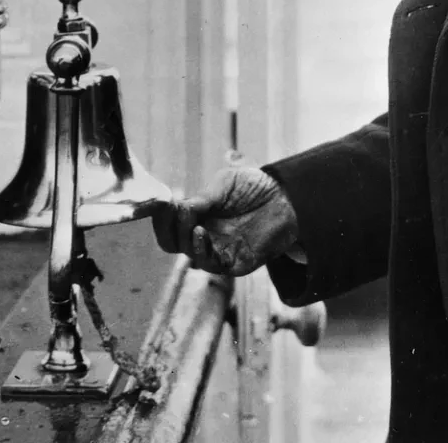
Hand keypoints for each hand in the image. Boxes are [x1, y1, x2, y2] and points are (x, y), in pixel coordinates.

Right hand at [151, 167, 299, 275]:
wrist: (287, 197)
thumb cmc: (255, 187)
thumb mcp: (224, 183)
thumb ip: (202, 197)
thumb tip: (179, 207)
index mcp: (197, 216)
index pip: (168, 225)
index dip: (161, 217)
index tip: (160, 202)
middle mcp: (204, 235)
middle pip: (172, 243)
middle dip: (167, 229)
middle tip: (173, 211)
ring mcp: (219, 250)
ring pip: (189, 254)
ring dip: (184, 239)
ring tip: (191, 223)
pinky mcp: (235, 263)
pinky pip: (212, 264)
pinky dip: (201, 250)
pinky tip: (200, 233)